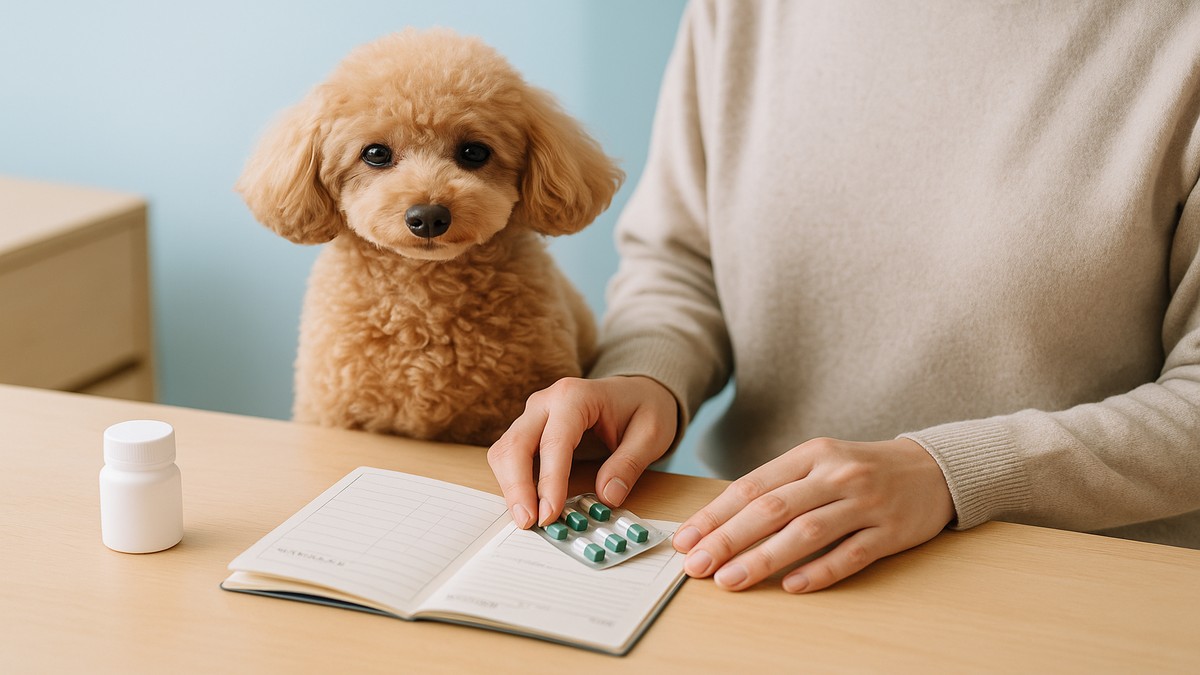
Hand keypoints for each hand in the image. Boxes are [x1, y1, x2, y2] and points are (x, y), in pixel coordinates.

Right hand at [487, 376, 677, 528]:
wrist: (635, 391)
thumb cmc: (643, 408)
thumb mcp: (651, 434)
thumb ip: (629, 464)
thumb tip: (607, 497)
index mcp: (575, 396)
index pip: (554, 441)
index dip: (550, 481)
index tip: (550, 514)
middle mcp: (546, 401)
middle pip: (516, 444)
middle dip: (517, 487)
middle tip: (529, 522)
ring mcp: (534, 414)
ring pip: (505, 450)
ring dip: (511, 487)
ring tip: (527, 519)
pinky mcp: (529, 429)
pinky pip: (510, 455)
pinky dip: (513, 482)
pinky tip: (527, 505)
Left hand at [672, 437, 953, 592]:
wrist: (932, 468)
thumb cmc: (860, 470)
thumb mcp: (819, 463)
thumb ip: (778, 488)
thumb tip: (721, 523)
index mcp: (811, 454)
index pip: (752, 486)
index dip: (715, 514)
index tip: (686, 538)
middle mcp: (836, 474)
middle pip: (773, 509)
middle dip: (728, 539)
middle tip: (698, 564)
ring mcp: (865, 502)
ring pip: (807, 533)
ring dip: (763, 559)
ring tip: (730, 580)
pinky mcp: (891, 531)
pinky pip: (850, 554)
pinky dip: (819, 571)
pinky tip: (791, 586)